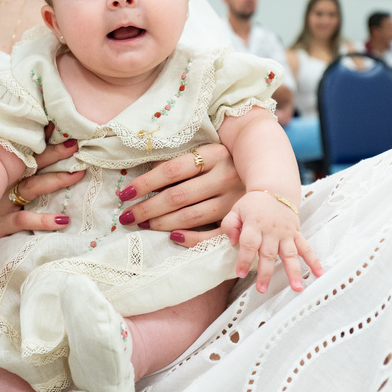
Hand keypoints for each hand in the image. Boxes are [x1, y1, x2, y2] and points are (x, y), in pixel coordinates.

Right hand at [0, 127, 84, 266]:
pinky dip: (42, 220)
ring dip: (54, 181)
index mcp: (5, 176)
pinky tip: (62, 220)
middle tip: (75, 142)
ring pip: (32, 187)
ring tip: (77, 173)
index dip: (44, 140)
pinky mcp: (0, 224)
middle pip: (33, 165)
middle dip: (54, 153)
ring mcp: (3, 203)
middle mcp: (5, 186)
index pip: (28, 153)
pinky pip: (23, 220)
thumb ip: (9, 178)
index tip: (60, 124)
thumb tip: (17, 152)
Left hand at [115, 143, 243, 245]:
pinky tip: (172, 237)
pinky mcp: (239, 220)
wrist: (267, 171)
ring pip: (191, 216)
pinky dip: (190, 239)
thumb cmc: (223, 162)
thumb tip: (140, 179)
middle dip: (148, 208)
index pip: (171, 170)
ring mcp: (235, 200)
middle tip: (128, 216)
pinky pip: (212, 235)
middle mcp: (226, 176)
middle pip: (178, 195)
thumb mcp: (204, 153)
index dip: (145, 183)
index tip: (124, 194)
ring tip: (143, 225)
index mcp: (214, 154)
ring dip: (162, 223)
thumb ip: (177, 162)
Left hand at [221, 192, 322, 292]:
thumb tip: (232, 242)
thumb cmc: (253, 204)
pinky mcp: (297, 234)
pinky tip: (319, 273)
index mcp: (254, 224)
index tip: (240, 273)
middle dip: (265, 273)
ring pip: (290, 254)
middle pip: (269, 253)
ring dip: (294, 272)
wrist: (275, 190)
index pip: (249, 243)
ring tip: (297, 288)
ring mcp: (286, 233)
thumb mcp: (236, 210)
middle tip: (262, 289)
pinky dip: (314, 261)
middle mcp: (272, 230)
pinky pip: (306, 248)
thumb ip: (230, 225)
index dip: (244, 259)